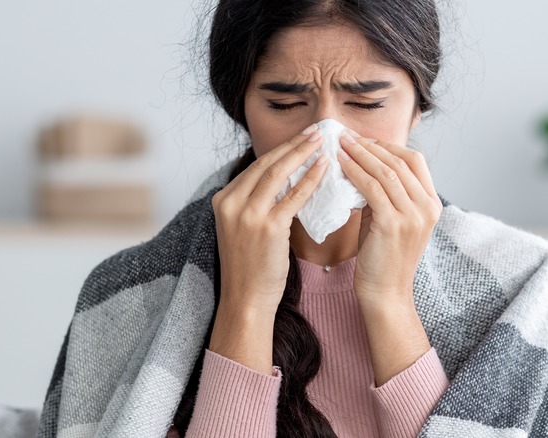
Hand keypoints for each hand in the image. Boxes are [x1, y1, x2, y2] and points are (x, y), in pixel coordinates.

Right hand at [212, 126, 327, 311]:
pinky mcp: (267, 228)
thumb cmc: (250, 267)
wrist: (245, 299)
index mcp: (223, 200)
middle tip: (315, 131)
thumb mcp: (243, 228)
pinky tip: (324, 168)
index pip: (255, 167)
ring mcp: (247, 214)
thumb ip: (256, 203)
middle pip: (266, 164)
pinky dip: (310, 179)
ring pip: (278, 173)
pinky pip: (293, 196)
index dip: (281, 150)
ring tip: (322, 141)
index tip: (300, 138)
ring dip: (302, 154)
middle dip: (293, 145)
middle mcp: (230, 202)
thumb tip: (285, 180)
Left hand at [337, 132, 441, 304]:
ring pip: (386, 171)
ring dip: (361, 154)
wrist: (386, 292)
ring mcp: (414, 215)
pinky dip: (355, 172)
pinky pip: (372, 188)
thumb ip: (385, 195)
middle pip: (401, 161)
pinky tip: (340, 164)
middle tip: (347, 135)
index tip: (364, 140)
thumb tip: (362, 166)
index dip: (388, 146)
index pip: (414, 161)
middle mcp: (428, 207)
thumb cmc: (383, 257)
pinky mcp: (394, 224)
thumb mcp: (390, 219)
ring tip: (341, 143)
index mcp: (432, 204)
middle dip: (371, 145)